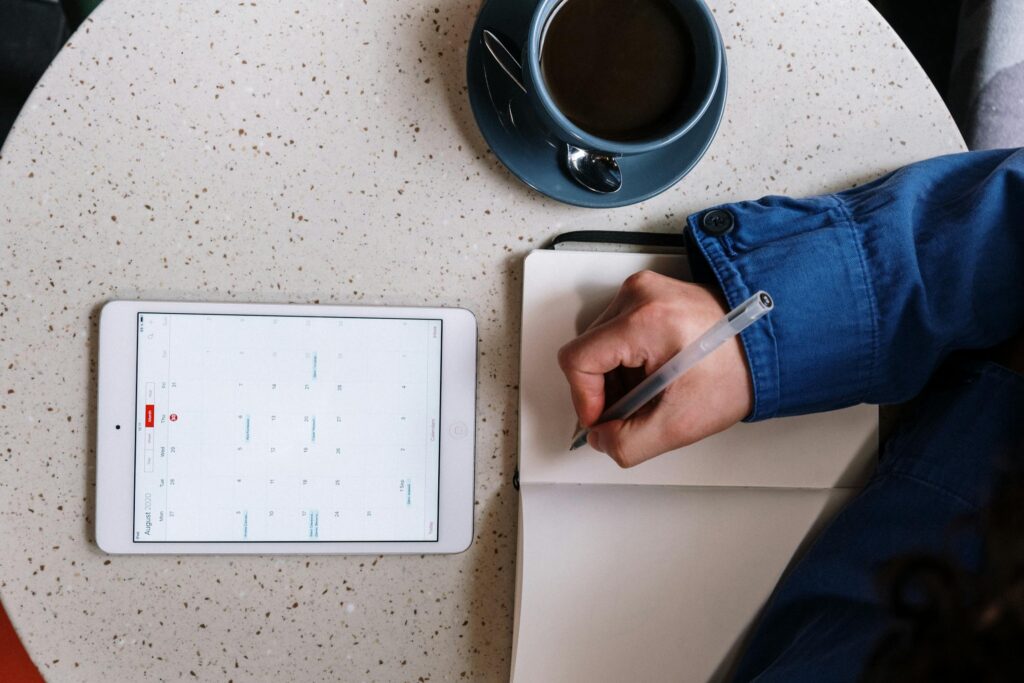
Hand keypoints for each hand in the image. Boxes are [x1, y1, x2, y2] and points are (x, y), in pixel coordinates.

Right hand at [557, 271, 753, 467]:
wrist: (770, 345)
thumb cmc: (737, 371)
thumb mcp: (680, 423)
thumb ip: (627, 443)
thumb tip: (600, 438)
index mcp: (645, 319)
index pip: (577, 360)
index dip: (585, 399)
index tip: (604, 418)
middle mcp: (640, 295)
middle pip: (587, 352)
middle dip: (604, 389)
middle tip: (638, 408)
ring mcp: (644, 290)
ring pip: (600, 343)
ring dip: (616, 375)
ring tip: (653, 389)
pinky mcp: (650, 293)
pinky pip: (617, 331)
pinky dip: (628, 359)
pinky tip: (654, 372)